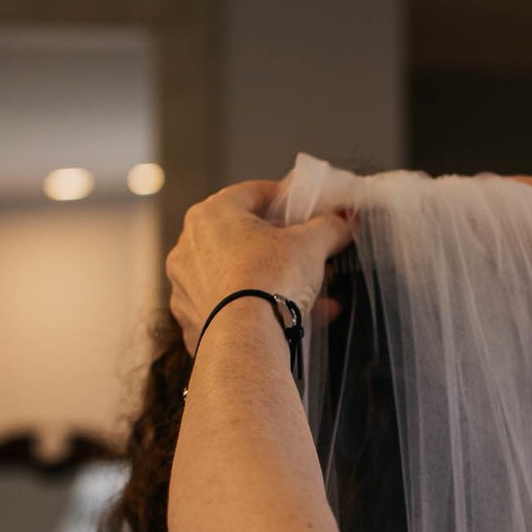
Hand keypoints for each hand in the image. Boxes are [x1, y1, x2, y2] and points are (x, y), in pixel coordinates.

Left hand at [166, 181, 355, 349]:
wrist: (246, 338)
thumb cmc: (267, 281)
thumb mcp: (311, 244)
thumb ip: (329, 227)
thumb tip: (343, 221)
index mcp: (212, 214)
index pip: (251, 193)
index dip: (283, 199)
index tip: (302, 208)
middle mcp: (191, 245)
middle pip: (244, 236)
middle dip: (282, 246)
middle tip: (309, 254)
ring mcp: (188, 284)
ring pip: (239, 274)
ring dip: (274, 279)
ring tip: (310, 293)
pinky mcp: (193, 317)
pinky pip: (232, 305)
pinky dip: (258, 308)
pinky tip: (291, 317)